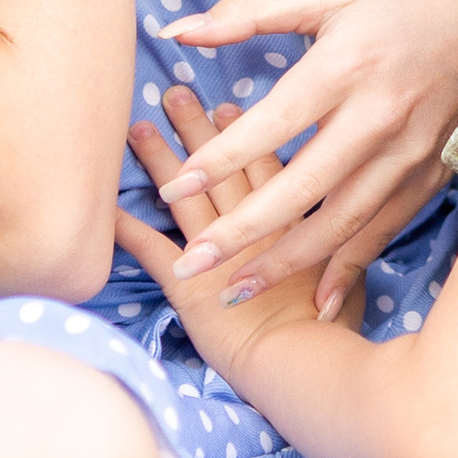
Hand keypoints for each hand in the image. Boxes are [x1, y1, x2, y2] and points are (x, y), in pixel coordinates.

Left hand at [116, 89, 352, 393]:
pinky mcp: (190, 283)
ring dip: (160, 162)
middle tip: (174, 93)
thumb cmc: (337, 322)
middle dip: (195, 128)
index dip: (241, 132)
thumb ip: (341, 228)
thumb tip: (337, 200)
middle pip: (222, 167)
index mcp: (296, 213)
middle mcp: (253, 224)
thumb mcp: (352, 264)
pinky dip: (127, 228)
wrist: (309, 365)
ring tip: (138, 128)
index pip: (264, 160)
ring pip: (186, 196)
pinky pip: (151, 250)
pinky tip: (105, 206)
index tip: (224, 105)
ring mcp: (220, 252)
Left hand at [147, 0, 457, 317]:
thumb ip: (252, 11)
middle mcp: (377, 119)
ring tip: (235, 291)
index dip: (220, 157)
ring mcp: (408, 154)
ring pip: (341, 223)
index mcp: (346, 67)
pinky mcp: (429, 175)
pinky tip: (318, 299)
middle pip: (301, 189)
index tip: (176, 185)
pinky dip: (350, 267)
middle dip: (242, 234)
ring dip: (287, 262)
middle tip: (192, 265)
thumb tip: (180, 31)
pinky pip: (383, 230)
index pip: (272, 124)